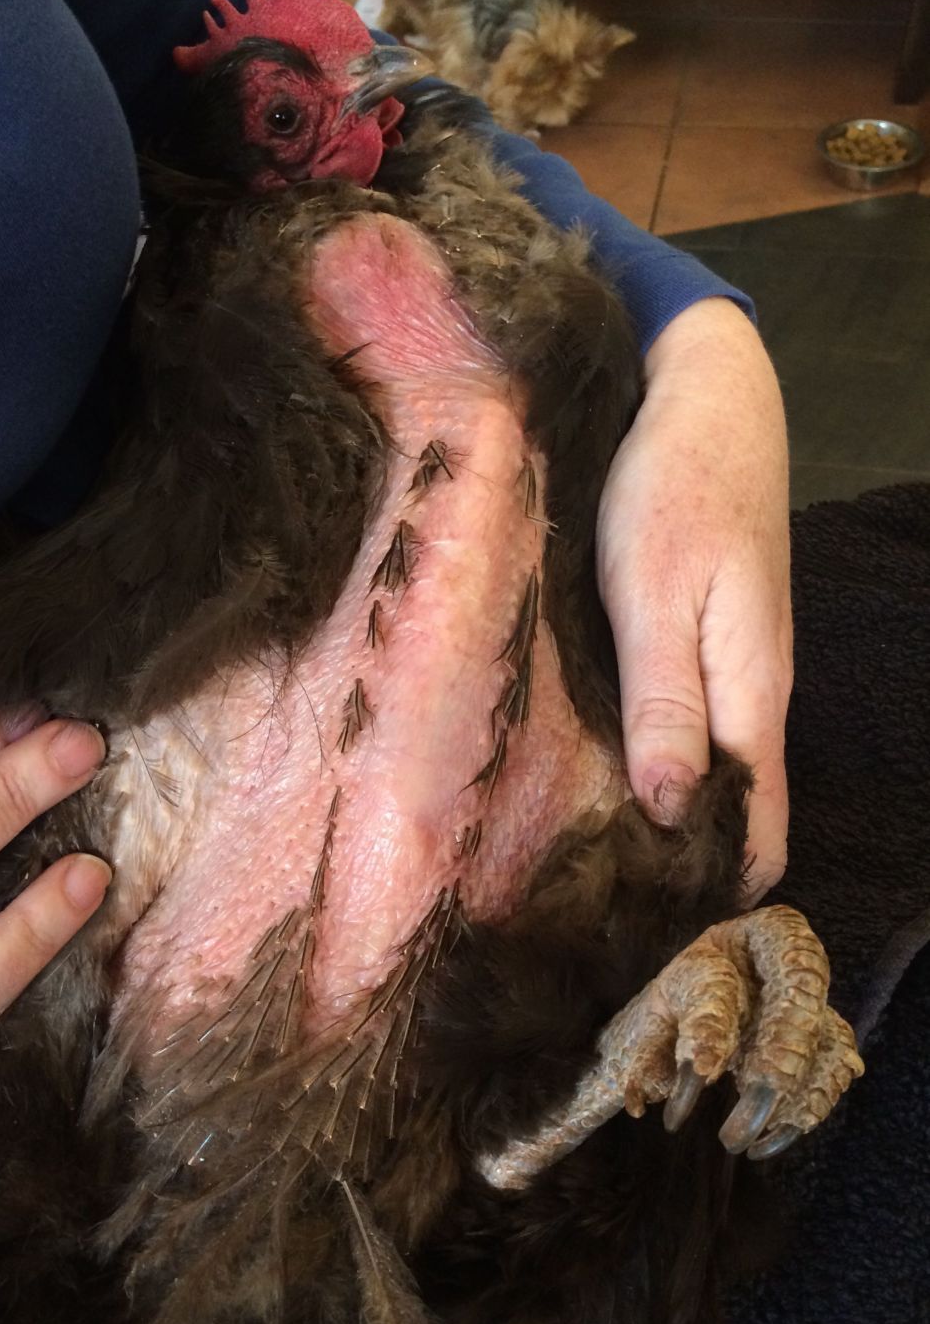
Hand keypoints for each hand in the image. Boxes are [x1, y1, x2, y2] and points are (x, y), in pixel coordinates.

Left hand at [597, 297, 791, 901]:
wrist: (704, 392)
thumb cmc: (677, 484)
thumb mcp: (655, 591)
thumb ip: (665, 700)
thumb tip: (666, 810)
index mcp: (748, 697)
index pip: (756, 831)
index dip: (710, 889)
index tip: (636, 931)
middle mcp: (747, 696)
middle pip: (729, 811)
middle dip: (672, 862)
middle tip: (577, 905)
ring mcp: (726, 668)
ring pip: (703, 770)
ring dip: (653, 814)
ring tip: (567, 856)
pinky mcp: (698, 640)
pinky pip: (683, 725)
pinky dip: (646, 760)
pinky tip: (584, 772)